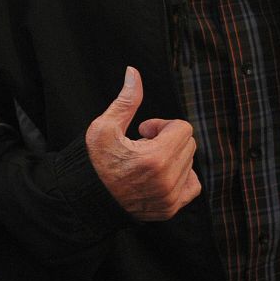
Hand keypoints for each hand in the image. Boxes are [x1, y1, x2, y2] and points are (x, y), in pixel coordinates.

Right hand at [84, 66, 199, 219]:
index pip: (183, 129)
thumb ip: (126, 100)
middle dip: (168, 140)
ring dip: (172, 158)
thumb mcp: (104, 127)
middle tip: (143, 145)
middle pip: (188, 144)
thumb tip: (133, 71)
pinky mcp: (170, 209)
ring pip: (190, 163)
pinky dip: (182, 177)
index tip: (143, 131)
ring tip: (146, 162)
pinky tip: (160, 174)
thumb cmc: (94, 162)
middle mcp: (167, 180)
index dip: (162, 125)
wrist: (86, 199)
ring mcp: (170, 197)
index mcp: (156, 158)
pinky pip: (193, 186)